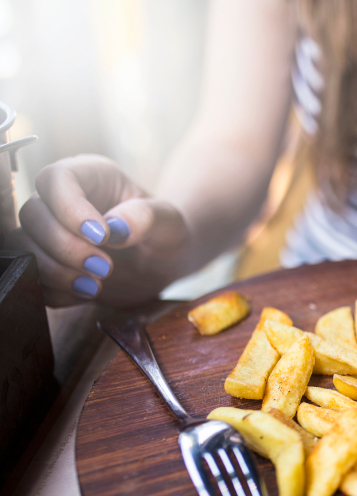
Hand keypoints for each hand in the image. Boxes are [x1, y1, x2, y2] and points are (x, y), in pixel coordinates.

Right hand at [7, 154, 188, 306]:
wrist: (164, 262)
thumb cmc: (167, 233)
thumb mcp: (170, 221)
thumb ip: (146, 217)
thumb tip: (115, 228)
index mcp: (91, 176)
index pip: (56, 179)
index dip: (69, 209)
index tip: (102, 237)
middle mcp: (62, 201)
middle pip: (33, 215)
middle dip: (65, 247)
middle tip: (104, 267)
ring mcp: (51, 233)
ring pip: (23, 247)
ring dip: (55, 272)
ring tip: (96, 286)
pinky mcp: (49, 264)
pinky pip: (33, 278)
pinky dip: (55, 291)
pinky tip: (87, 294)